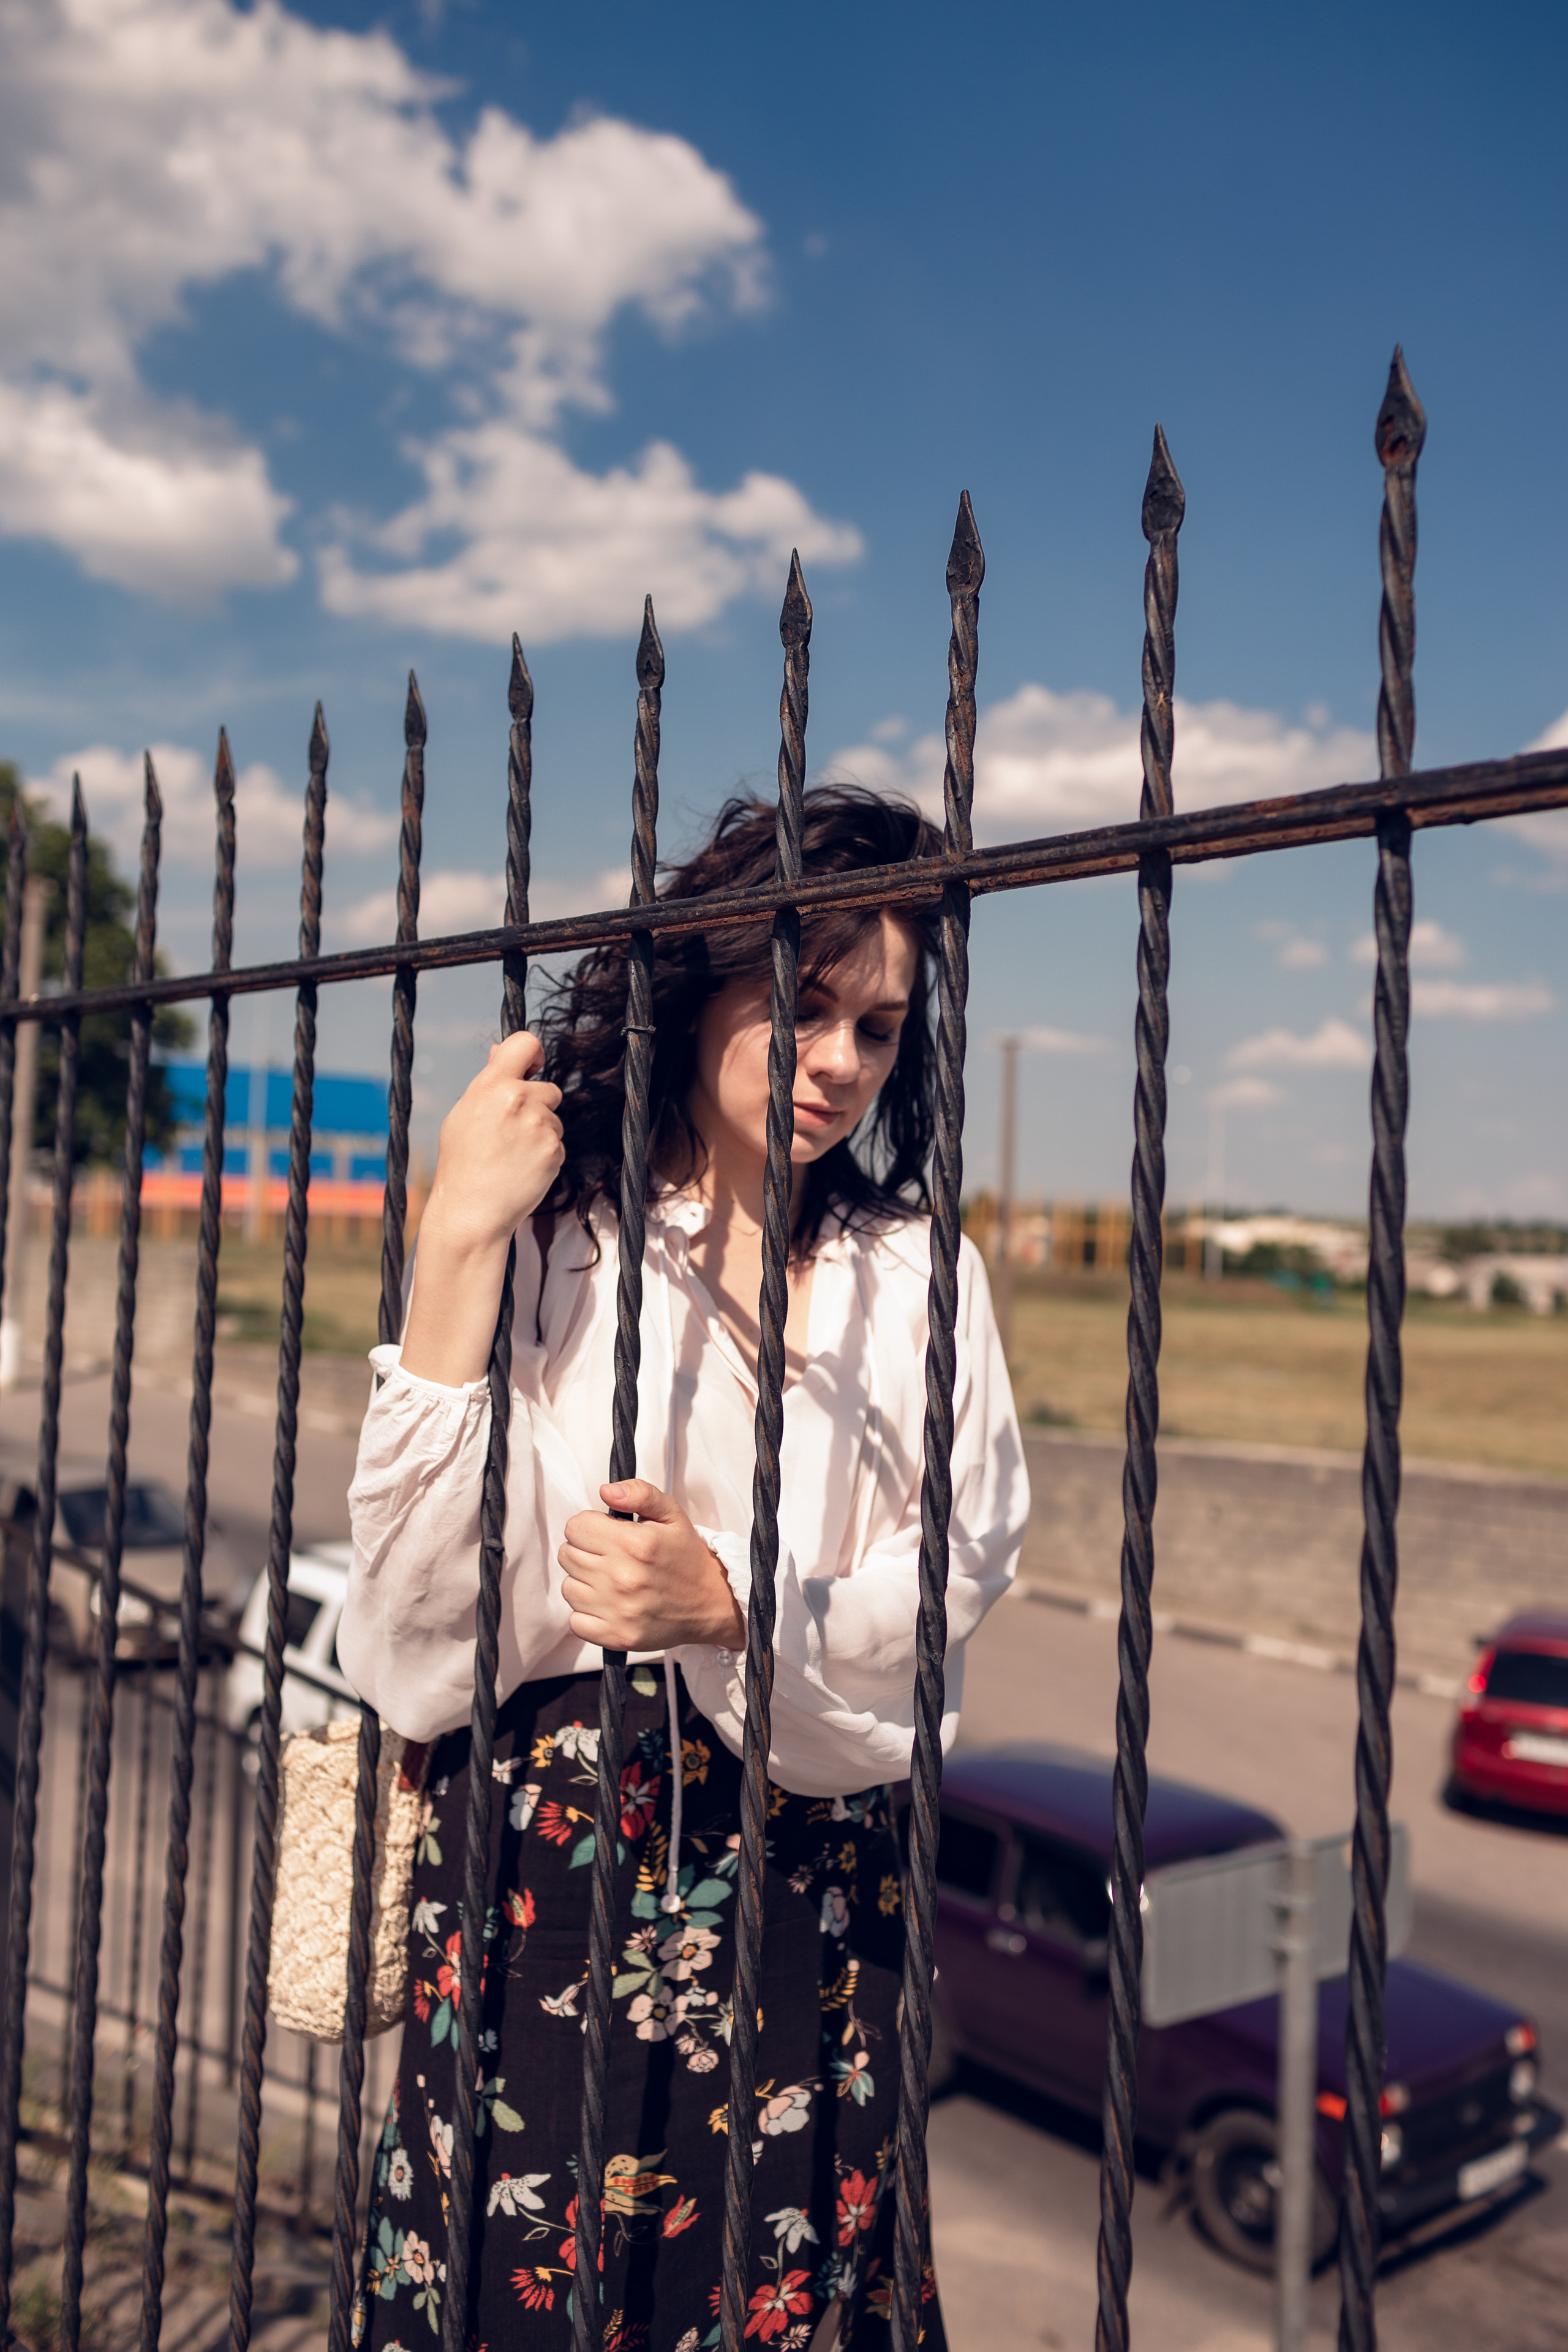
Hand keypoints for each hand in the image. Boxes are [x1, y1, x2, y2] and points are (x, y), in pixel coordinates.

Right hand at [399, 1032, 562, 1385]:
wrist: (471, 1212)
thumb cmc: (461, 1163)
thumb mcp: (463, 1115)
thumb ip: (488, 1081)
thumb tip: (503, 1050)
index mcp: (490, 1085)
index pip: (525, 1042)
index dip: (532, 1054)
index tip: (532, 1066)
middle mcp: (518, 1099)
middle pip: (548, 1088)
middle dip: (537, 1106)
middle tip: (510, 1132)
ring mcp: (540, 1126)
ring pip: (554, 1118)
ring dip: (541, 1132)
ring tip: (511, 1155)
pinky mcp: (555, 1150)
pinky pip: (557, 1143)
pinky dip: (545, 1154)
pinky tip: (522, 1169)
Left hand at [558, 1481, 745, 1652]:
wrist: (710, 1603)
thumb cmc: (686, 1556)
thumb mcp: (671, 1514)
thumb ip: (640, 1493)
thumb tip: (606, 1491)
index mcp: (636, 1544)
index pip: (576, 1527)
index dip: (589, 1526)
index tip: (606, 1533)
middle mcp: (624, 1578)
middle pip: (567, 1555)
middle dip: (585, 1551)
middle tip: (610, 1556)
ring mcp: (619, 1611)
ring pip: (568, 1588)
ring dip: (584, 1582)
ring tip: (609, 1580)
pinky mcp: (617, 1636)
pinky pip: (575, 1621)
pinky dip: (586, 1613)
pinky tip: (607, 1604)